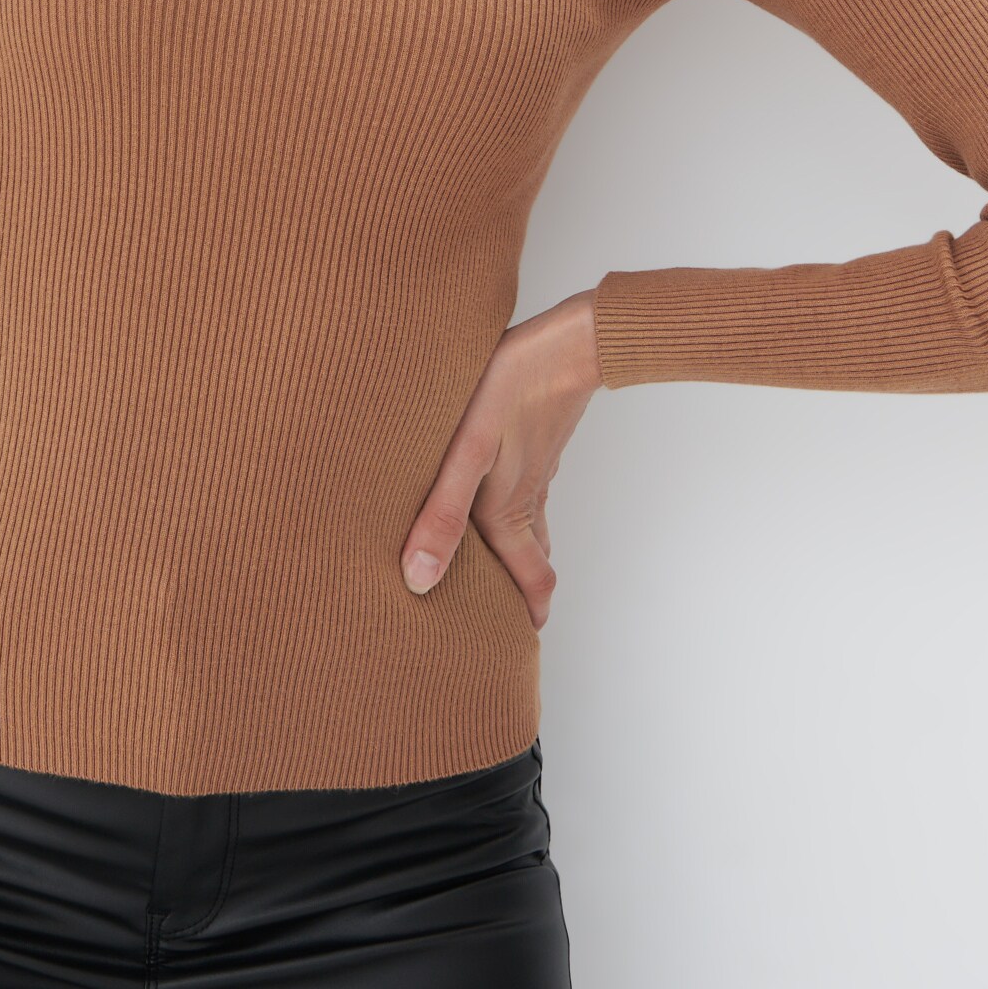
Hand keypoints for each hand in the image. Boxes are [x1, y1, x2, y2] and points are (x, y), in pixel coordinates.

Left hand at [399, 290, 603, 628]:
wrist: (569, 341)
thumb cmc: (511, 389)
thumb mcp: (467, 454)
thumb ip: (442, 514)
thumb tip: (418, 580)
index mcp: (509, 512)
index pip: (529, 582)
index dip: (528, 616)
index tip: (521, 647)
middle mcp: (527, 498)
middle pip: (532, 560)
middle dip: (521, 593)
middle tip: (507, 619)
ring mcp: (536, 469)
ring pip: (532, 526)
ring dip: (521, 554)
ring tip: (501, 569)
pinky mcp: (536, 440)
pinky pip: (530, 490)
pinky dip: (518, 512)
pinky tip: (500, 494)